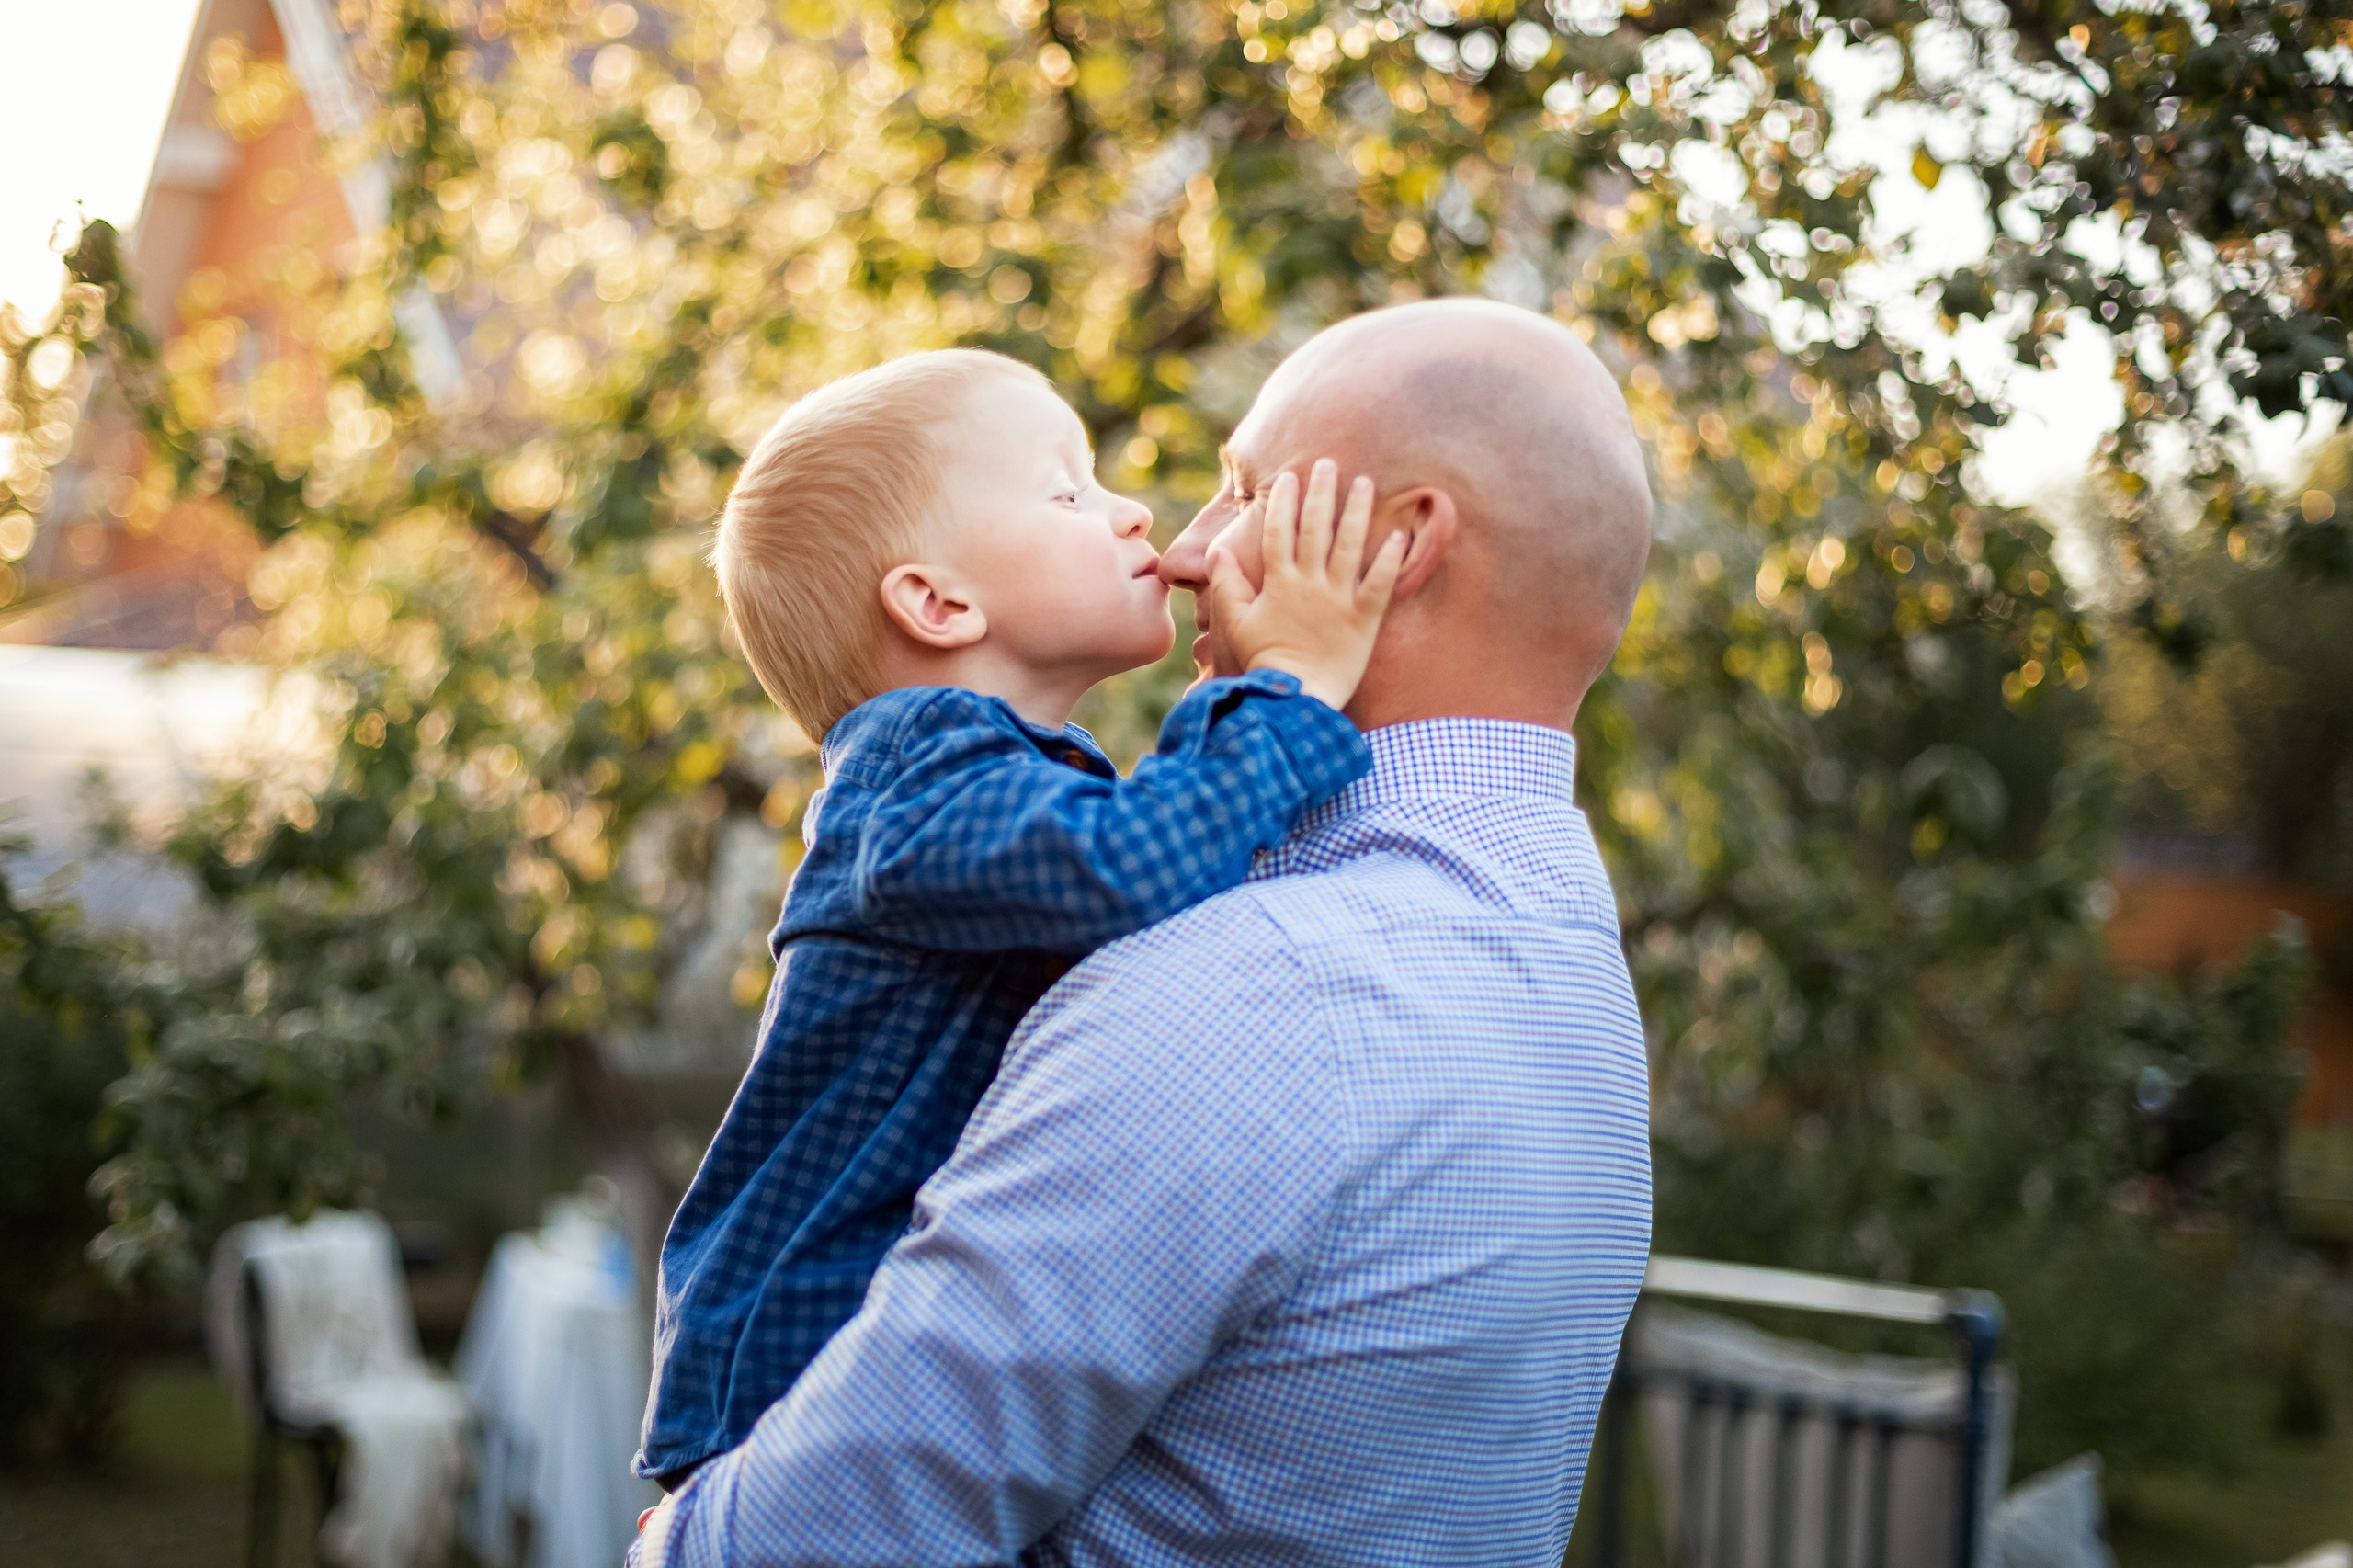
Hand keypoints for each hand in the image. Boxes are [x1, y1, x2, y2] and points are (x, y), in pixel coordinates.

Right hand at [1206, 459, 1405, 711]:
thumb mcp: (1236, 623)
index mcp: (1279, 583)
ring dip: (1357, 511)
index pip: (1279, 531)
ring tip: (1365, 483)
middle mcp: (1309, 584)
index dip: (1284, 502)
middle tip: (1329, 463)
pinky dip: (1390, 558)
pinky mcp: (1365, 619)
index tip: (1289, 477)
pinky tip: (1399, 534)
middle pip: (1316, 528)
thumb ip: (1227, 585)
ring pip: (1350, 545)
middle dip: (1321, 493)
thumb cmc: (1265, 662)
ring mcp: (1338, 599)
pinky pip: (1380, 583)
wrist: (1296, 698)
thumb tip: (1216, 553)